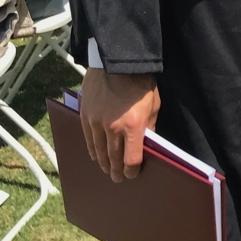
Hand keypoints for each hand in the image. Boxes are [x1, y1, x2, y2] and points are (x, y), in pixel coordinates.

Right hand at [79, 69, 159, 183]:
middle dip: (116, 171)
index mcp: (133, 126)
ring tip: (106, 170)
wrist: (117, 61)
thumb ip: (149, 127)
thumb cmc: (140, 81)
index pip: (132, 159)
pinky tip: (95, 155)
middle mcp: (113, 127)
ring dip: (103, 163)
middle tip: (117, 179)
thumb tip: (146, 144)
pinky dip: (92, 150)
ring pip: (98, 151)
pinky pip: (88, 139)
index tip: (132, 174)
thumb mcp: (154, 104)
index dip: (132, 170)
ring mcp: (96, 122)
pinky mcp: (85, 115)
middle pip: (113, 158)